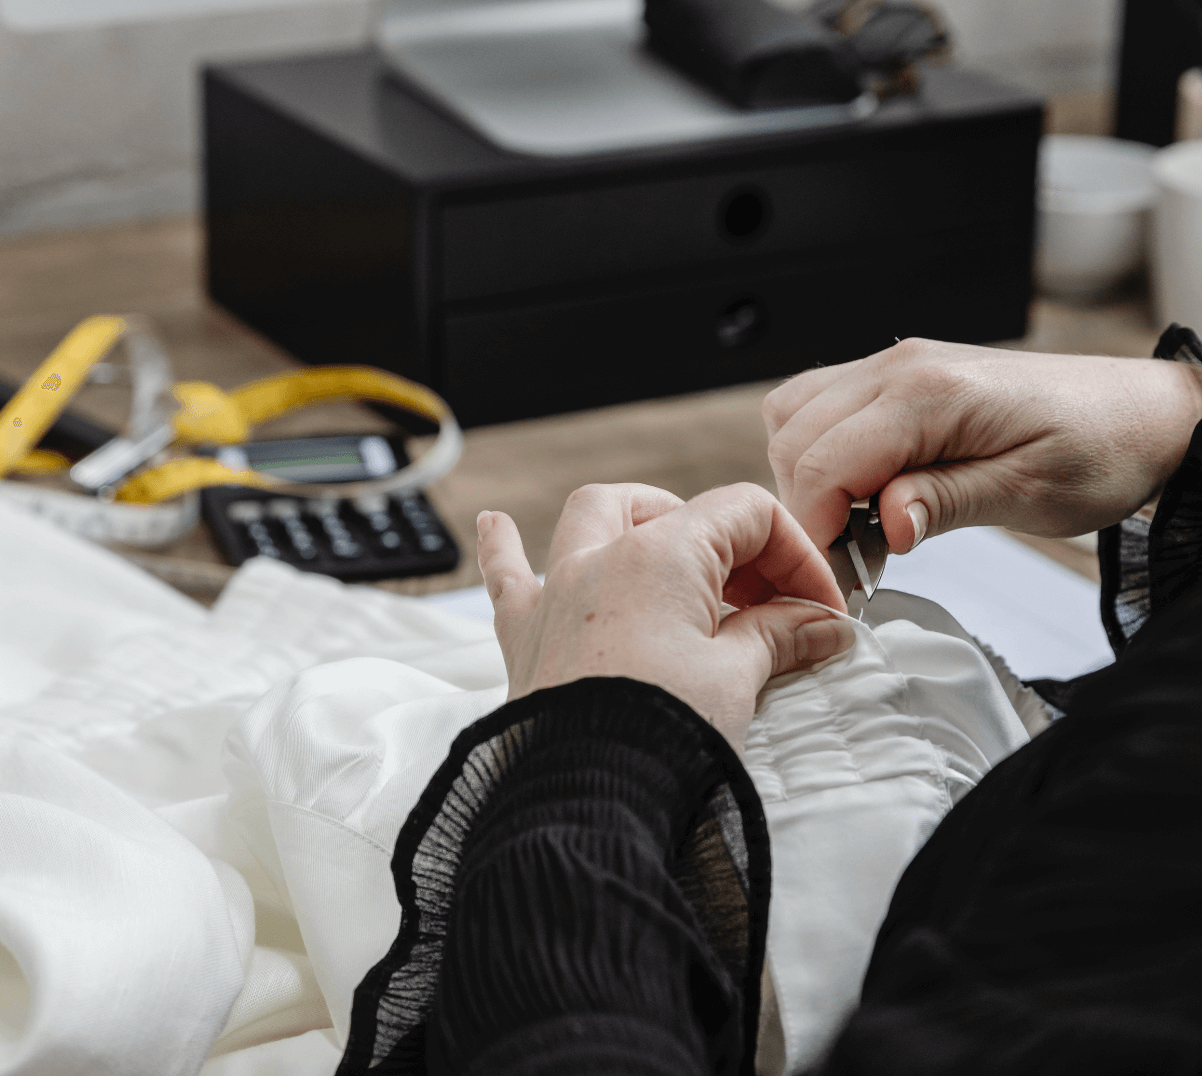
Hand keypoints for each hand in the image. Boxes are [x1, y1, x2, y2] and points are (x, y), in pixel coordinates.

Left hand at [476, 482, 853, 750]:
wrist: (585, 803)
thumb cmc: (656, 737)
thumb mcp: (735, 679)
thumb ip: (778, 637)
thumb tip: (819, 625)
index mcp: (661, 555)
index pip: (746, 517)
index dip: (794, 555)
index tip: (816, 605)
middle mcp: (601, 559)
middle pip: (675, 512)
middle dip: (727, 544)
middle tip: (764, 600)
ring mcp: (558, 593)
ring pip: (591, 519)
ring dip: (634, 519)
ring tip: (666, 535)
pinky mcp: (527, 636)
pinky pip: (507, 575)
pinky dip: (506, 548)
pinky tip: (497, 525)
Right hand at [763, 338, 1201, 554]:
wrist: (1138, 413)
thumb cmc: (1100, 448)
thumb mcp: (1030, 493)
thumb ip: (946, 503)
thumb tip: (883, 526)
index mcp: (932, 392)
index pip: (823, 461)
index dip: (816, 527)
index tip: (839, 574)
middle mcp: (901, 366)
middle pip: (794, 437)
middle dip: (806, 505)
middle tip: (850, 554)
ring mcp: (894, 364)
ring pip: (793, 415)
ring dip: (807, 475)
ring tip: (854, 518)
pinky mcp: (896, 374)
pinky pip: (819, 404)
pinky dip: (820, 450)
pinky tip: (860, 485)